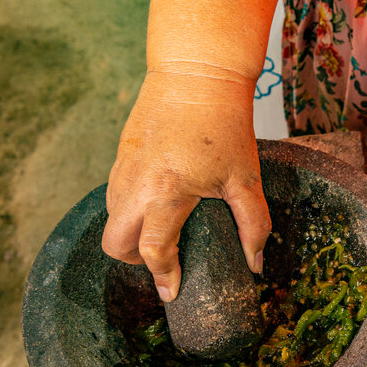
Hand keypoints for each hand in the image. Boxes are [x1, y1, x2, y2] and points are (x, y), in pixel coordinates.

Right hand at [101, 71, 269, 300]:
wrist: (196, 74)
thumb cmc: (224, 125)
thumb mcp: (247, 178)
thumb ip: (253, 224)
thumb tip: (254, 264)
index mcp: (167, 192)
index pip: (152, 250)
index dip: (163, 276)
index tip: (172, 292)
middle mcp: (136, 184)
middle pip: (115, 243)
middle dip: (135, 260)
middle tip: (164, 259)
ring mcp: (123, 169)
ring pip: (111, 218)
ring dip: (131, 233)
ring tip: (164, 230)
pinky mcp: (120, 156)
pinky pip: (114, 195)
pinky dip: (130, 209)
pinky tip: (158, 202)